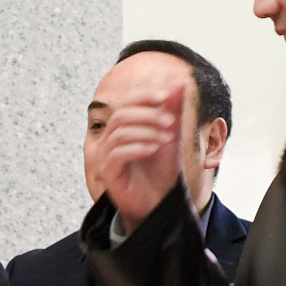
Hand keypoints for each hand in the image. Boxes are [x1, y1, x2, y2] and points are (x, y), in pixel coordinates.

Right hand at [93, 84, 185, 230]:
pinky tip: (154, 149)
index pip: (127, 103)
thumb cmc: (162, 171)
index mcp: (123, 128)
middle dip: (147, 115)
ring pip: (119, 133)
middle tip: (170, 122)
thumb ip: (173, 110)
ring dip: (146, 131)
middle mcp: (110, 140)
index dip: (144, 97)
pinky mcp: (108, 173)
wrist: (159, 203)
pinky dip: (138, 148)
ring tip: (167, 138)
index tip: (164, 97)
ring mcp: (106, 157)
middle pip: (121, 115)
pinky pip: (117, 154)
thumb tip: (179, 82)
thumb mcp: (172, 136)